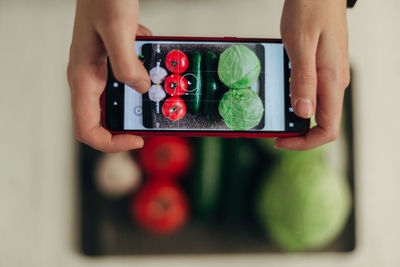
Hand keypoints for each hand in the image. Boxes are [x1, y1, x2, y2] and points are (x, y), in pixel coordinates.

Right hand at [67, 0, 150, 152]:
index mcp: (84, 78)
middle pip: (103, 120)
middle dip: (131, 121)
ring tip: (159, 87)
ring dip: (140, 98)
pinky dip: (142, 77)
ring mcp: (98, 70)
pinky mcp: (109, 61)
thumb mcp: (118, 30)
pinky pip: (126, 78)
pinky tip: (154, 62)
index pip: (88, 129)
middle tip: (154, 115)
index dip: (112, 143)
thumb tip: (140, 88)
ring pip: (117, 99)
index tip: (137, 138)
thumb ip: (127, 64)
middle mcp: (88, 78)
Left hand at [275, 0, 349, 149]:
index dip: (304, 142)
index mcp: (331, 81)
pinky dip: (296, 101)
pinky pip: (312, 94)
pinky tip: (281, 93)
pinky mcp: (323, 68)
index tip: (281, 140)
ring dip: (295, 117)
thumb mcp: (300, 45)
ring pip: (316, 110)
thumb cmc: (312, 8)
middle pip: (322, 123)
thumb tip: (303, 112)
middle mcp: (334, 82)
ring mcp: (330, 76)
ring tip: (274, 112)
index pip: (327, 129)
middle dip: (297, 133)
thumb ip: (303, 80)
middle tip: (273, 128)